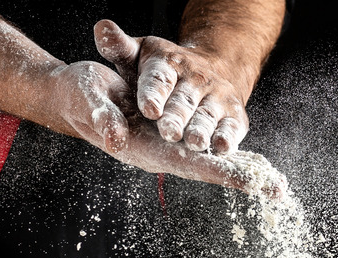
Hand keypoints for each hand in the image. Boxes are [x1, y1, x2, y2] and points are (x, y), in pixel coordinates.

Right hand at [49, 61, 285, 196]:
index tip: (249, 182)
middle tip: (277, 190)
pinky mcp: (172, 137)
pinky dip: (231, 156)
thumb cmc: (80, 96)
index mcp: (145, 149)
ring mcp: (169, 146)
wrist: (75, 97)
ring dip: (243, 172)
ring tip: (276, 184)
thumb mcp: (89, 99)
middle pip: (209, 169)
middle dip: (242, 179)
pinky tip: (253, 164)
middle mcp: (163, 152)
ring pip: (212, 162)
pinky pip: (207, 150)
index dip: (220, 172)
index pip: (191, 164)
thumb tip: (116, 137)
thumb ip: (102, 118)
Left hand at [93, 19, 249, 154]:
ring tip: (195, 143)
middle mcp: (196, 79)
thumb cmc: (165, 71)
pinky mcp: (234, 115)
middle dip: (177, 118)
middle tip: (169, 132)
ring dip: (202, 130)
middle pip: (184, 102)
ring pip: (207, 116)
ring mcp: (217, 97)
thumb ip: (119, 48)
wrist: (212, 70)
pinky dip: (228, 138)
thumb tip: (102, 28)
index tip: (149, 109)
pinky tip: (222, 148)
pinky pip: (232, 127)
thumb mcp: (140, 54)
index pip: (159, 79)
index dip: (154, 94)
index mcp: (170, 63)